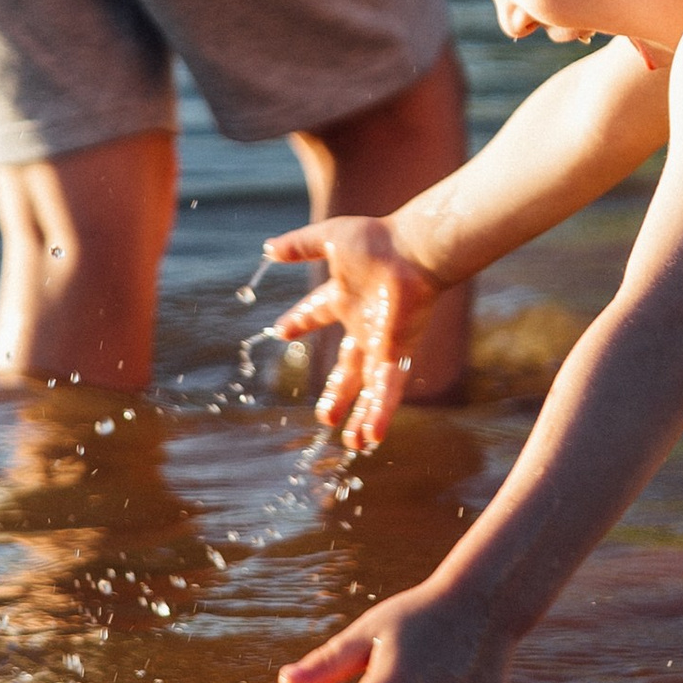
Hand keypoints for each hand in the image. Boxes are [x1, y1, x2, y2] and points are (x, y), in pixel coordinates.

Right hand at [265, 216, 445, 448]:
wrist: (414, 249)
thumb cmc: (377, 240)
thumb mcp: (329, 238)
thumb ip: (299, 245)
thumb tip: (268, 249)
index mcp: (345, 296)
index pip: (316, 312)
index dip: (300, 320)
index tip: (281, 331)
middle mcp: (365, 324)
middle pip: (348, 368)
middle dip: (337, 393)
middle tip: (324, 418)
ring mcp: (382, 342)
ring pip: (369, 388)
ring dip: (361, 415)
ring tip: (355, 444)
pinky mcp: (396, 353)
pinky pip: (386, 389)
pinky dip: (379, 412)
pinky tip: (372, 437)